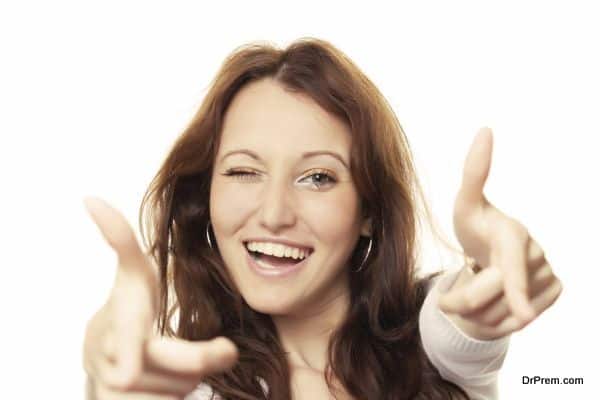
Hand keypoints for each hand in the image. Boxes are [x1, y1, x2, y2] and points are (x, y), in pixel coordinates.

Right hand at [83, 197, 237, 398]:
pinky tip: (169, 385)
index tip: (126, 374)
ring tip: (181, 364)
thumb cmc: (130, 310)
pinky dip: (175, 397)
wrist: (106, 360)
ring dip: (188, 380)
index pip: (123, 332)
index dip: (127, 352)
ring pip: (172, 394)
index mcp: (114, 319)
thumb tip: (90, 198)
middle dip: (198, 359)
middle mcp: (104, 357)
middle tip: (226, 349)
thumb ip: (120, 240)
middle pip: (167, 367)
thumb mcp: (132, 274)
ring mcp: (106, 389)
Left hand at [438, 127, 561, 339]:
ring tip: (478, 289)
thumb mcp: (465, 203)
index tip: (523, 314)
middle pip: (492, 298)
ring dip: (478, 313)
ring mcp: (548, 275)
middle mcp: (536, 254)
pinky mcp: (554, 292)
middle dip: (463, 301)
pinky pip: (518, 324)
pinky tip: (496, 300)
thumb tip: (485, 128)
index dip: (516, 290)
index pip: (513, 266)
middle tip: (450, 294)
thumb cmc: (476, 225)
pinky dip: (497, 321)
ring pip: (504, 317)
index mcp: (513, 232)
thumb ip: (475, 171)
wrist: (491, 250)